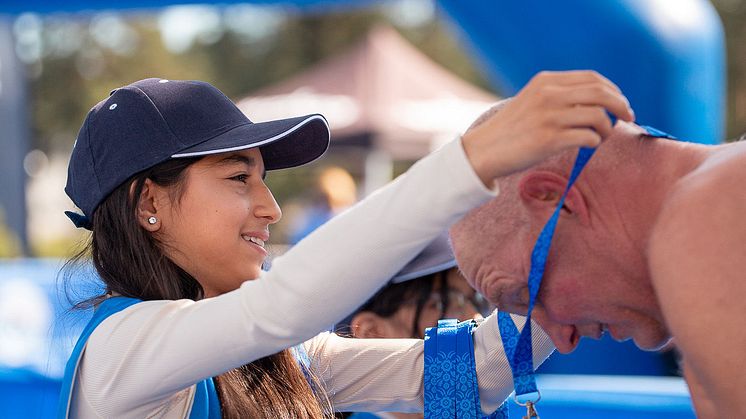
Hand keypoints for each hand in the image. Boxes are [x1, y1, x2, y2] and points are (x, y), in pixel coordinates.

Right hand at [461, 70, 634, 184]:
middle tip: (628, 118)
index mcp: (546, 81)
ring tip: (602, 137)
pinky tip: (588, 146)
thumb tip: (598, 103)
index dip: (613, 90)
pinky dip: (595, 142)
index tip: (620, 102)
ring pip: (598, 116)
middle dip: (621, 106)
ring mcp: (549, 117)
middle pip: (601, 93)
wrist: (484, 150)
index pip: (592, 78)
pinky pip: (588, 137)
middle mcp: (549, 95)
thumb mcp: (532, 100)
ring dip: (608, 128)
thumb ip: (559, 95)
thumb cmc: (511, 129)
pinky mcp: (549, 140)